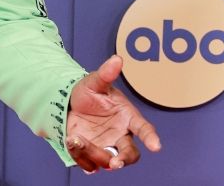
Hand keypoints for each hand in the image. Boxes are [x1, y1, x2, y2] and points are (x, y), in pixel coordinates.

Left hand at [65, 55, 161, 172]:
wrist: (68, 104)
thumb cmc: (88, 93)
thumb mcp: (94, 82)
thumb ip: (105, 74)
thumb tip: (117, 59)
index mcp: (127, 117)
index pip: (144, 128)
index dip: (151, 137)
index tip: (156, 146)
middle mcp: (120, 136)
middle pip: (130, 154)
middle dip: (124, 159)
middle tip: (115, 162)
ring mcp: (107, 147)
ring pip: (108, 160)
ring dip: (94, 155)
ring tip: (77, 139)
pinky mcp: (92, 154)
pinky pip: (90, 164)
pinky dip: (81, 158)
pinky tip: (72, 142)